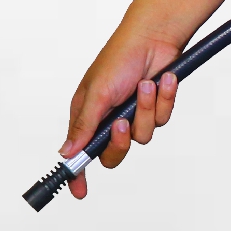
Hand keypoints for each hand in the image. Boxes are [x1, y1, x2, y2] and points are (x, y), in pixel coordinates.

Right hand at [59, 29, 181, 198]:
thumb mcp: (98, 93)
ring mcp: (134, 114)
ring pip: (143, 136)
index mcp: (88, 116)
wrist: (155, 38)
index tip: (79, 192)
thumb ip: (85, 124)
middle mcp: (110, 119)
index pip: (81, 152)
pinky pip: (163, 119)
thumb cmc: (119, 58)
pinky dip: (164, 100)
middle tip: (122, 122)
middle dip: (121, 141)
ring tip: (146, 85)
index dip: (79, 174)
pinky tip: (164, 80)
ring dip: (146, 109)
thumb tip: (66, 153)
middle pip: (115, 154)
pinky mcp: (156, 108)